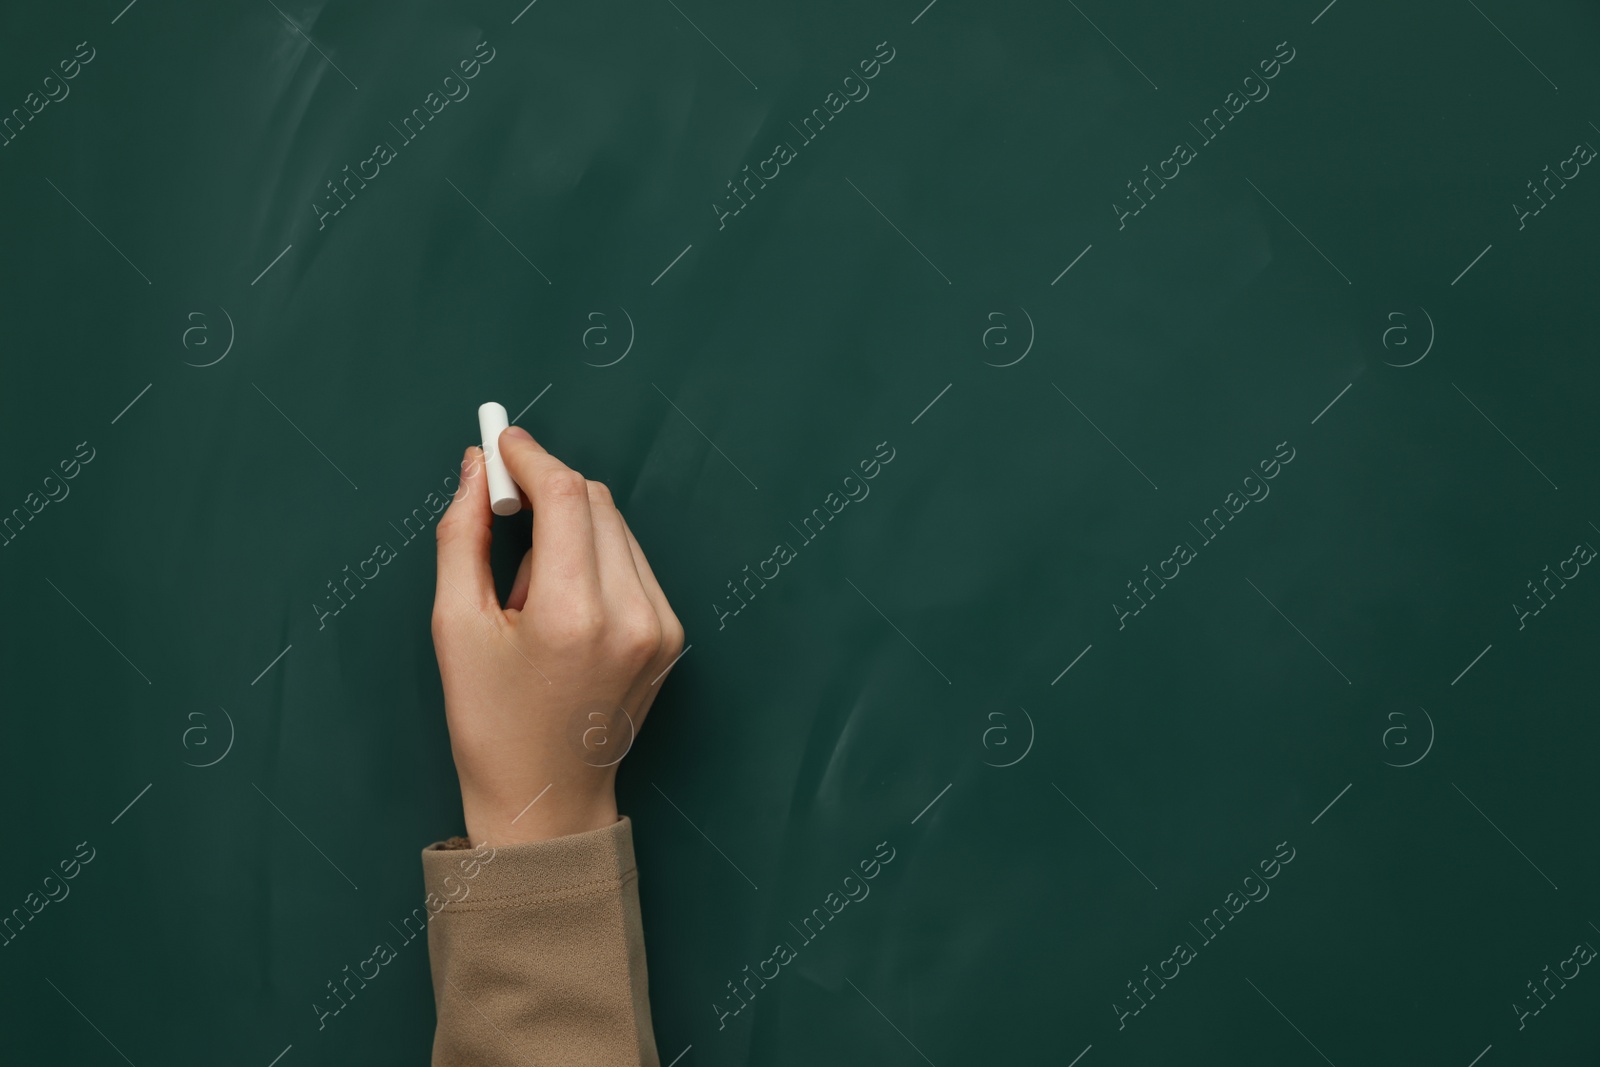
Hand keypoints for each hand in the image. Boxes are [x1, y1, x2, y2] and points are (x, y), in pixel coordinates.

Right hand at [431, 426, 683, 845]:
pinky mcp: (673, 635)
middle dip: (547, 490)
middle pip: (596, 502)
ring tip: (531, 592)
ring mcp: (662, 626)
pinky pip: (633, 563)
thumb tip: (479, 468)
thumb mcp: (455, 627)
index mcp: (575, 614)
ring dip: (570, 530)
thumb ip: (463, 535)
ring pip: (617, 527)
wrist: (548, 799)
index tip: (501, 443)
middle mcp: (633, 614)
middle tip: (502, 510)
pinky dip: (596, 561)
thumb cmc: (490, 722)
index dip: (531, 458)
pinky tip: (563, 609)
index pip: (567, 496)